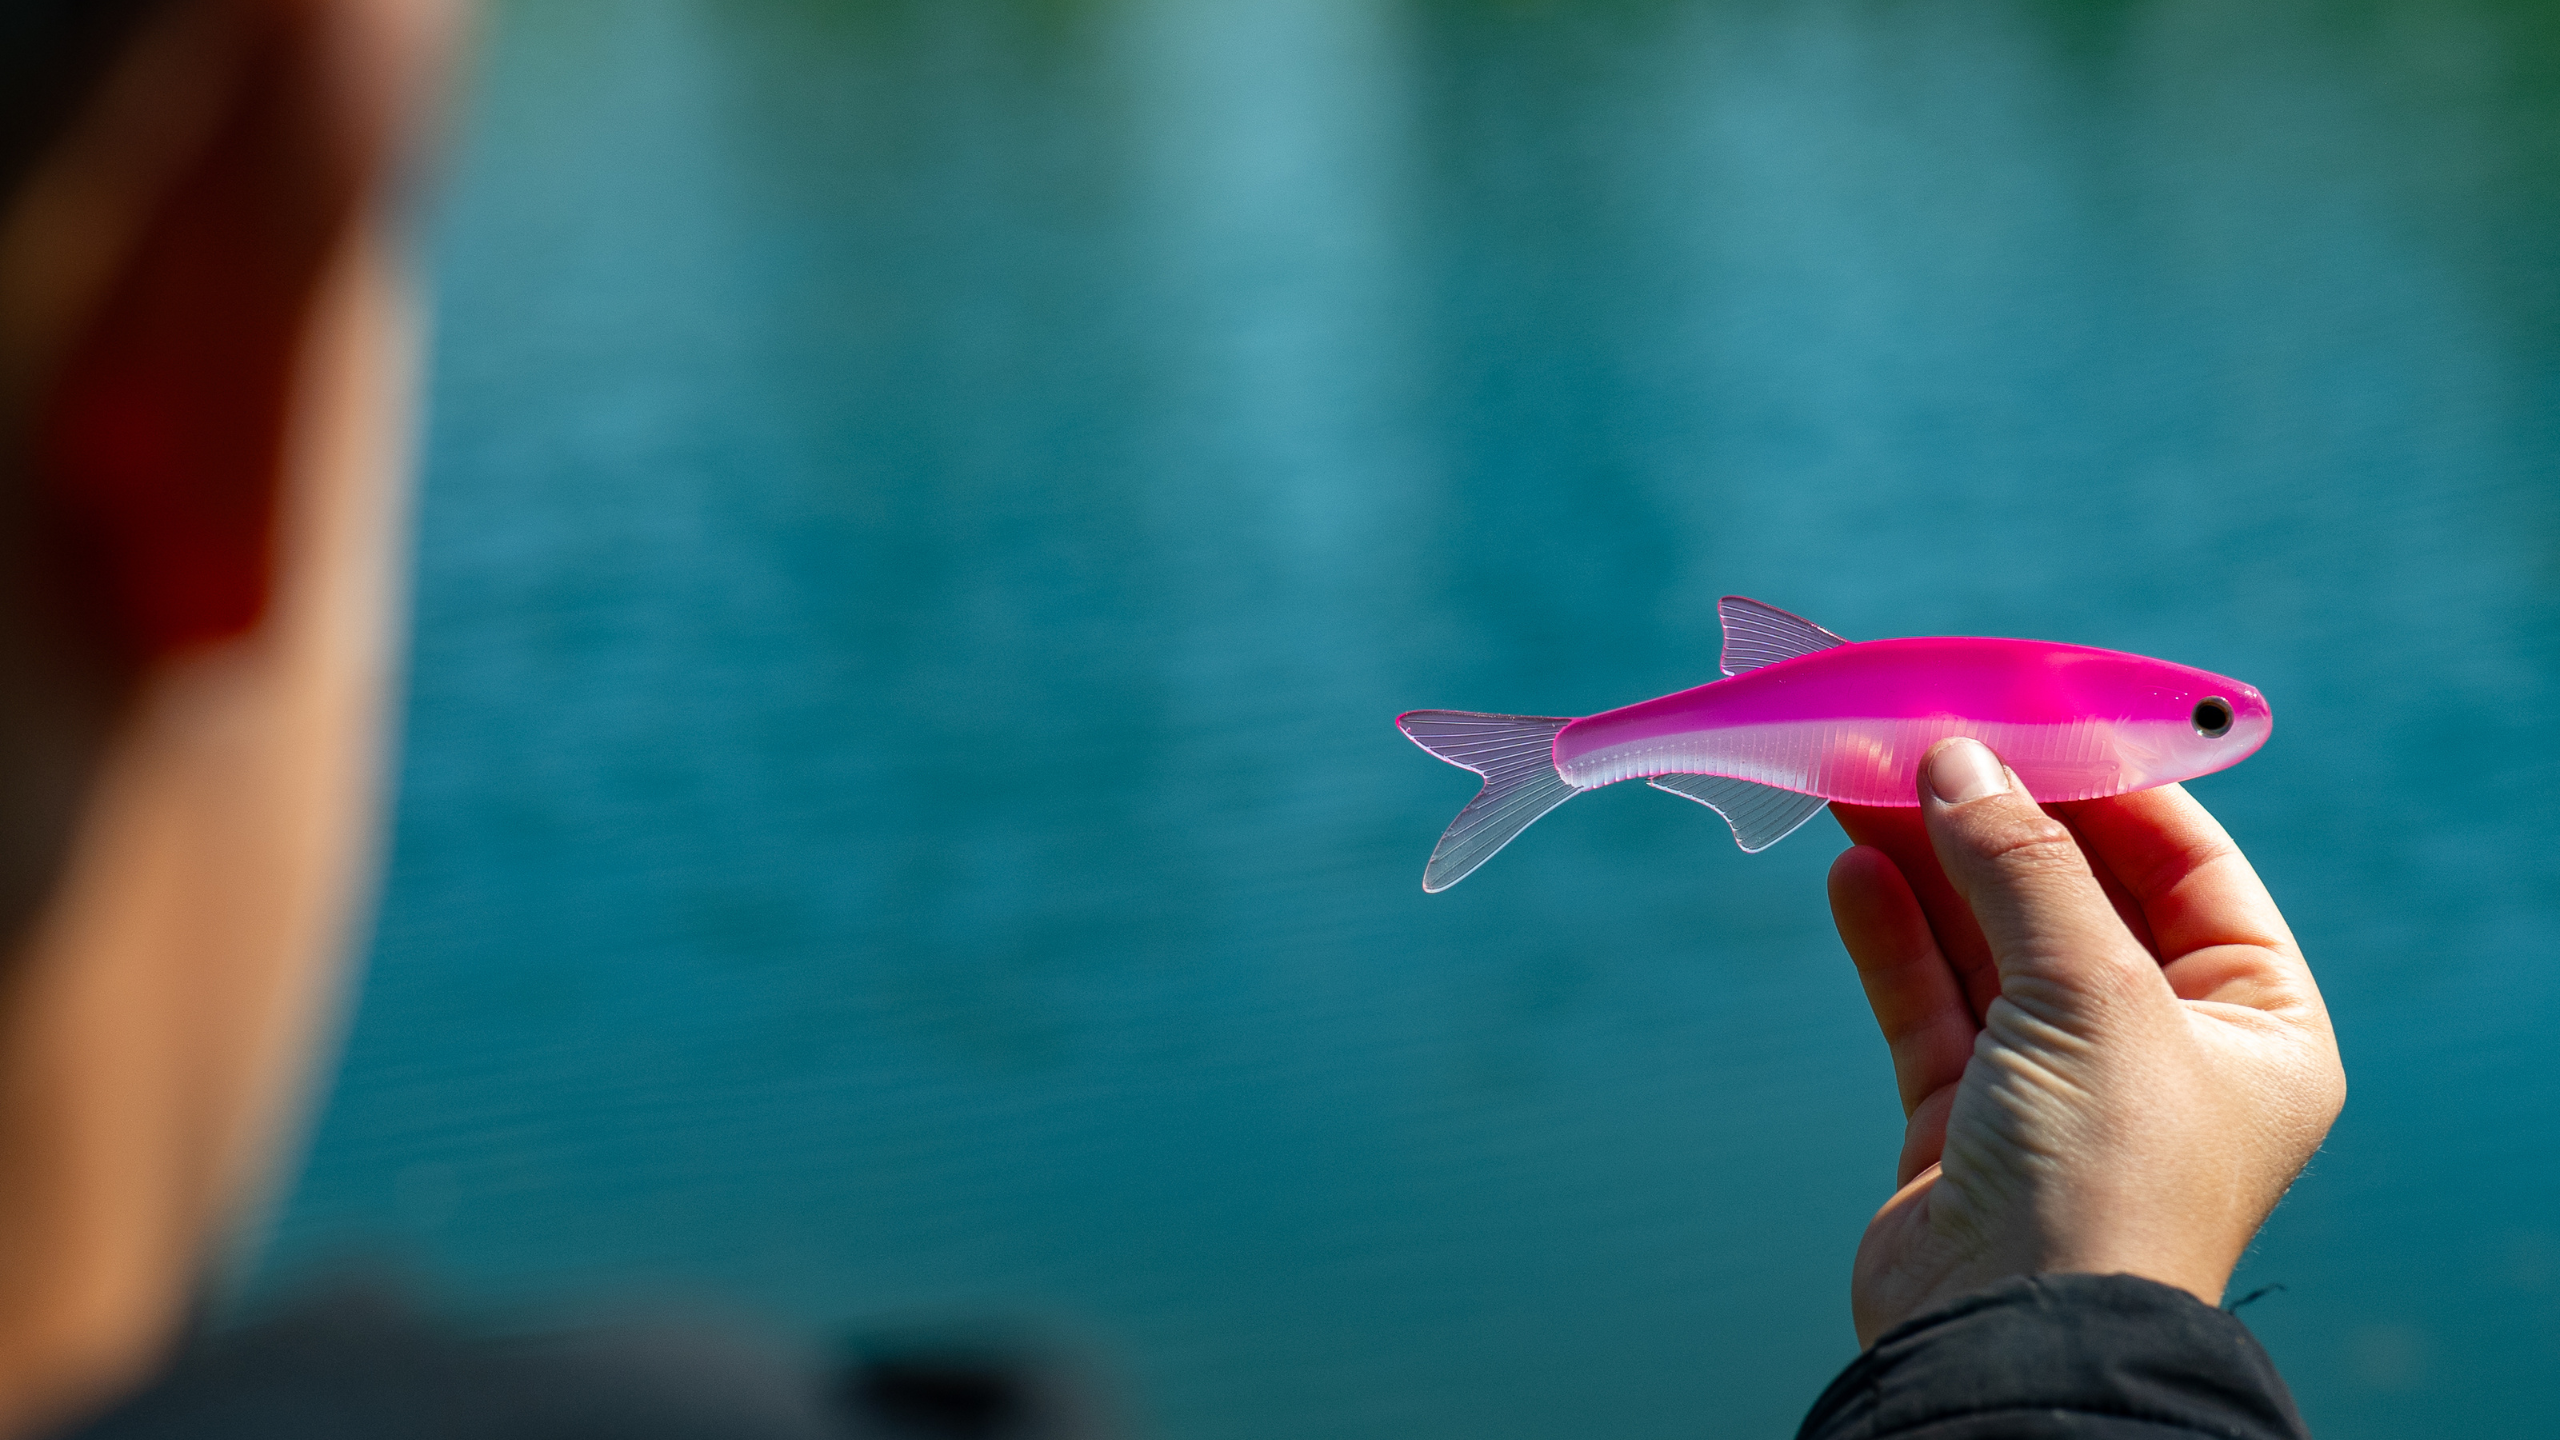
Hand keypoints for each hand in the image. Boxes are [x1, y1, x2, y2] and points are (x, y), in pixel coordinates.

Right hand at [1826, 738, 2343, 1346]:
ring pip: (1987, 938)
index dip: (2107, 783)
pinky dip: (1889, 932)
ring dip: (1927, 858)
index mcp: (2255, 1024)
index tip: (2023, 711)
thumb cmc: (2102, 1173)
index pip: (2188, 865)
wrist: (2009, 1342)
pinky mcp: (1962, 1119)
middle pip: (2073, 893)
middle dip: (1994, 813)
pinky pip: (1928, 999)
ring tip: (1858, 779)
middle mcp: (2164, 1050)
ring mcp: (2058, 1084)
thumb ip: (2024, 863)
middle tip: (1916, 735)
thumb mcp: (2091, 992)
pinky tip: (1851, 869)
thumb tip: (1957, 758)